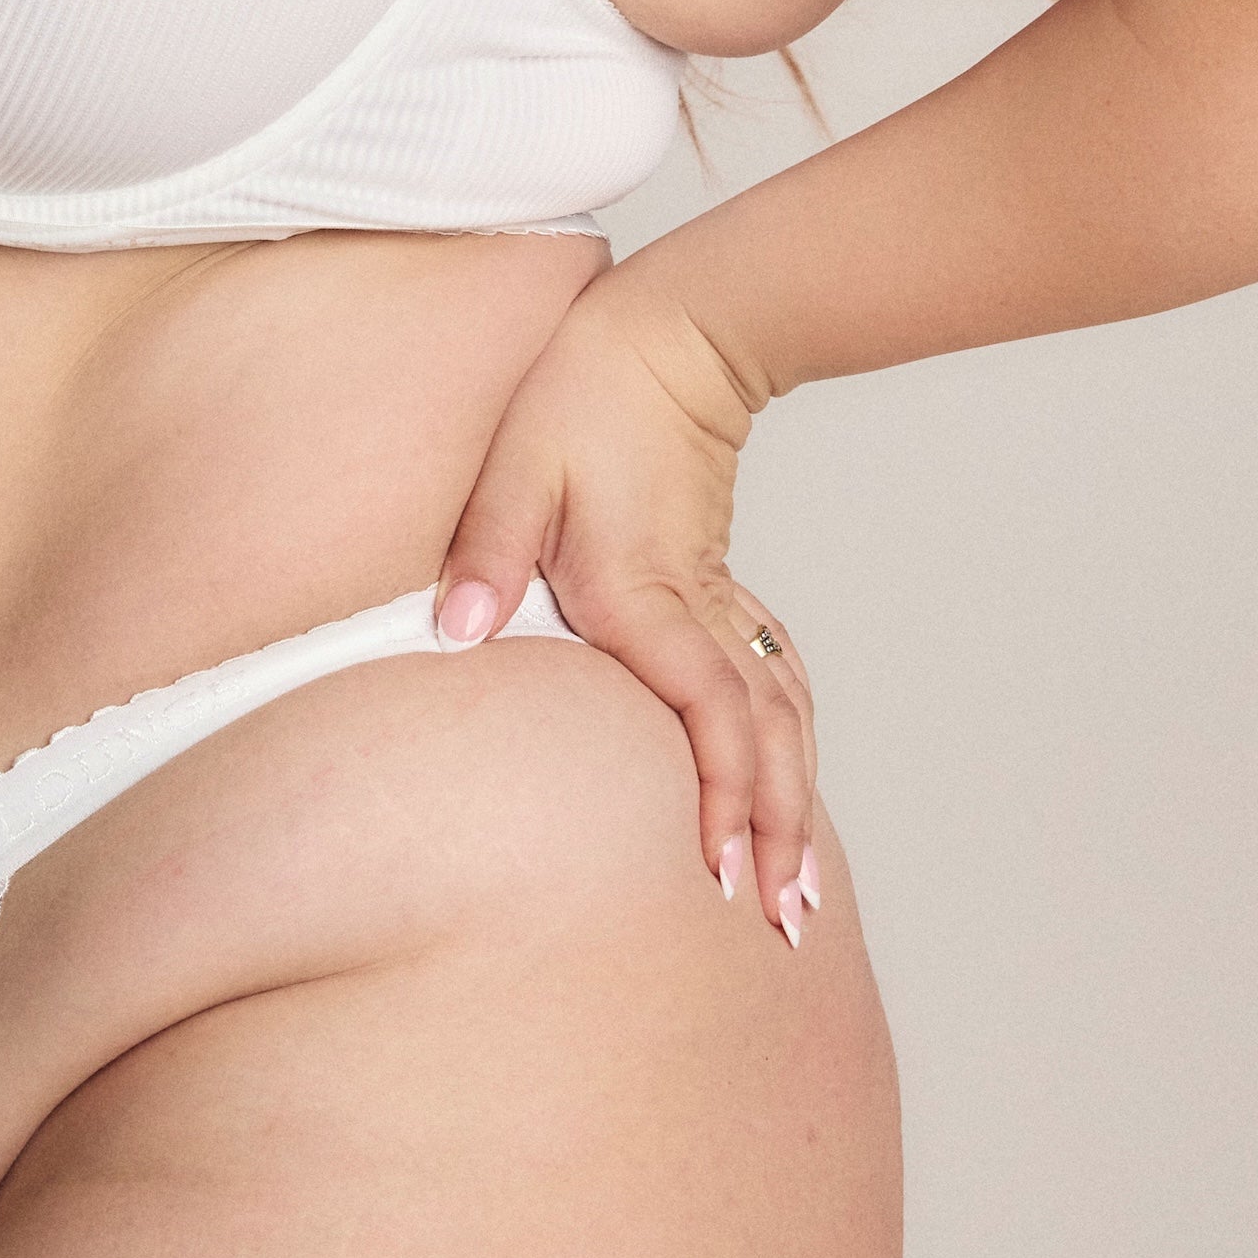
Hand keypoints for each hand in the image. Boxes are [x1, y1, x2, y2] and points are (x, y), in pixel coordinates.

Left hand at [434, 267, 822, 945]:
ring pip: (781, 716)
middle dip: (778, 836)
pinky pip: (773, 681)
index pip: (705, 713)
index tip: (720, 873)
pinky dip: (792, 743)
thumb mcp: (516, 465)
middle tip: (787, 925)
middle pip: (763, 739)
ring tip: (801, 889)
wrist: (667, 333)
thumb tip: (456, 632)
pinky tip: (791, 783)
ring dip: (795, 803)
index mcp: (645, 592)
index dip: (720, 795)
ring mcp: (719, 599)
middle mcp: (696, 608)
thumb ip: (487, 551)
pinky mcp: (721, 586)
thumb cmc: (582, 394)